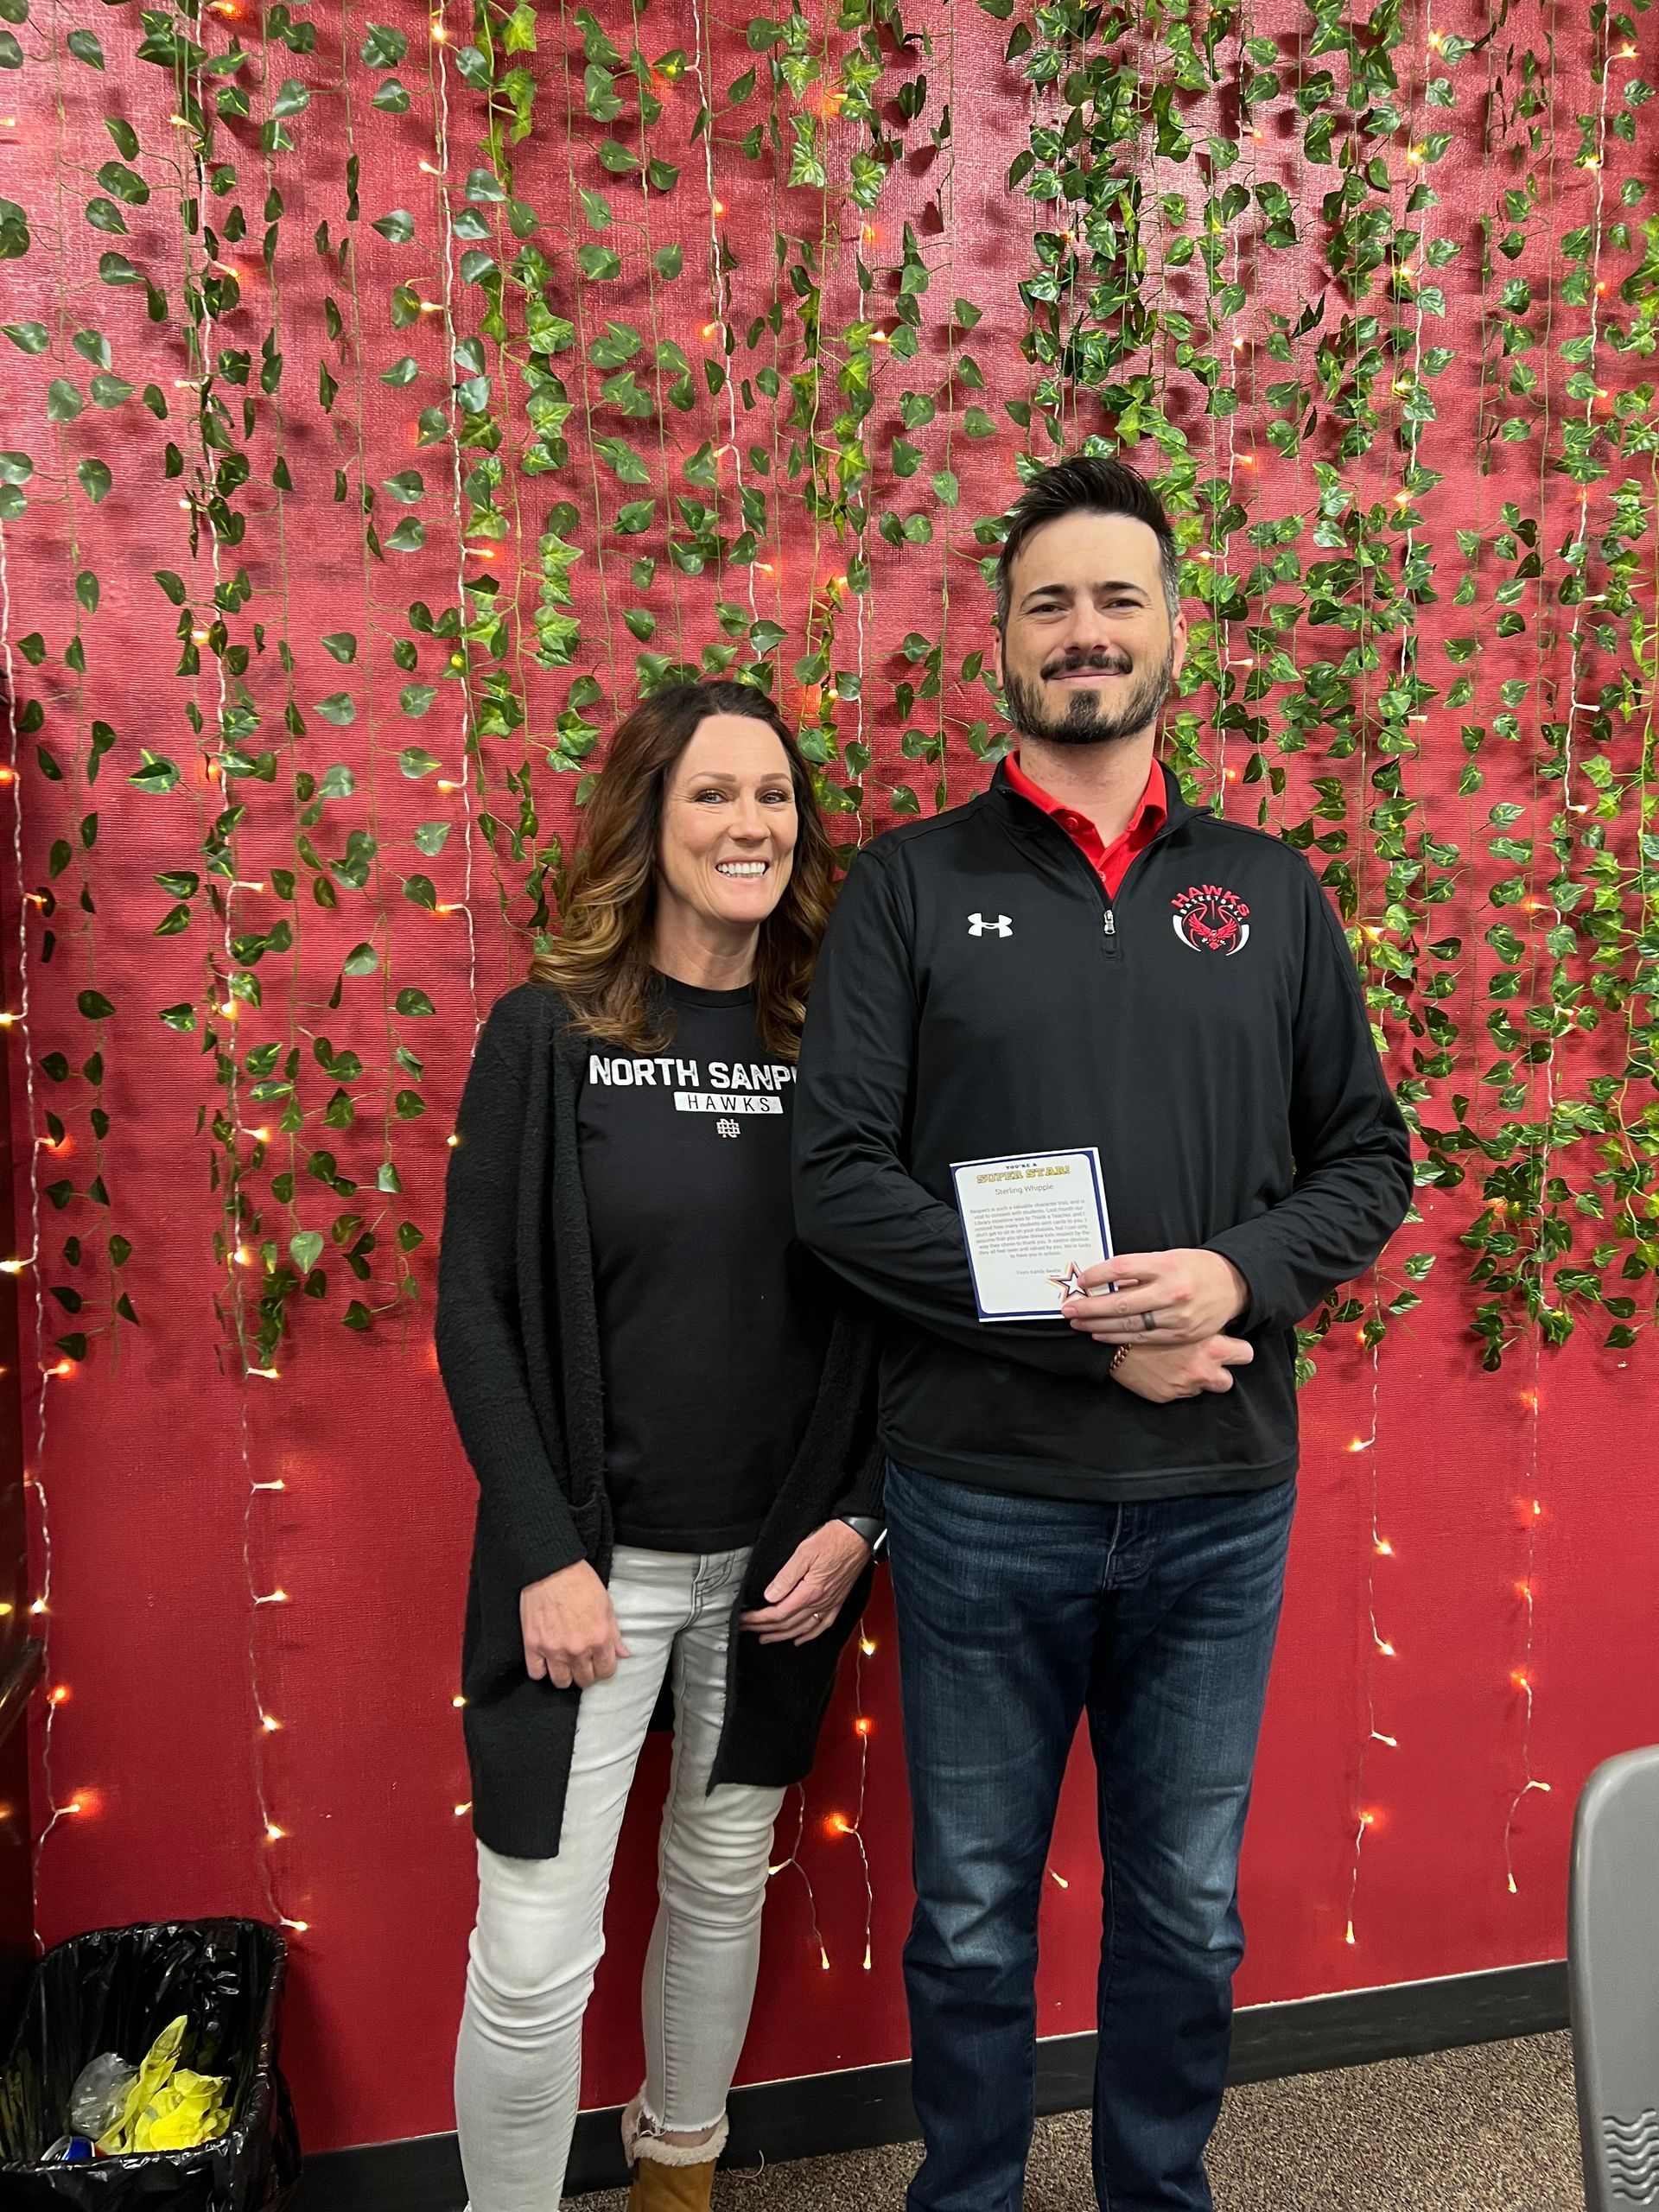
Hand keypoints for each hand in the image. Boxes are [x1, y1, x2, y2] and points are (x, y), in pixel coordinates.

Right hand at [520, 1560, 630, 1689]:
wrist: (551, 1568)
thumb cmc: (580, 1582)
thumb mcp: (606, 1605)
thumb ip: (615, 1634)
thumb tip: (623, 1654)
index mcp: (599, 1638)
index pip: (606, 1671)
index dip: (604, 1669)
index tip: (599, 1663)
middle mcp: (577, 1649)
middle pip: (584, 1679)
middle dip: (586, 1672)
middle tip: (583, 1661)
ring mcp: (553, 1650)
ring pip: (561, 1682)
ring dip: (565, 1675)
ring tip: (565, 1663)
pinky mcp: (533, 1645)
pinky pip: (536, 1673)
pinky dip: (541, 1670)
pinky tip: (546, 1660)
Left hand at [740, 1521, 871, 1646]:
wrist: (859, 1537)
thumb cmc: (834, 1540)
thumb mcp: (804, 1552)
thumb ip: (786, 1577)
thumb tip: (770, 1596)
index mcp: (810, 1591)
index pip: (778, 1613)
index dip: (759, 1619)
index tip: (745, 1618)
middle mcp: (821, 1602)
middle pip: (787, 1624)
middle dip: (764, 1628)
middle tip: (747, 1629)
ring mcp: (830, 1604)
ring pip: (802, 1629)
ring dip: (781, 1636)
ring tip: (765, 1638)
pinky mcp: (837, 1602)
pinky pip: (822, 1626)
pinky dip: (808, 1635)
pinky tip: (799, 1638)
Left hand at [1061, 1248, 1248, 1348]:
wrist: (1232, 1284)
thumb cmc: (1194, 1267)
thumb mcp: (1168, 1257)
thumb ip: (1138, 1269)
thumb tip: (1101, 1279)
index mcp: (1166, 1265)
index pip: (1121, 1268)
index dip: (1097, 1275)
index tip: (1080, 1280)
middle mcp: (1171, 1291)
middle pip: (1121, 1302)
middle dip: (1089, 1307)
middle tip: (1068, 1308)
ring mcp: (1176, 1316)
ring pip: (1128, 1324)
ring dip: (1098, 1325)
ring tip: (1078, 1322)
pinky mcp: (1180, 1334)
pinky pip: (1142, 1337)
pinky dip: (1118, 1336)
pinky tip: (1100, 1334)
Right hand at [1111, 1334, 1253, 1402]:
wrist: (1113, 1342)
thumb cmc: (1148, 1322)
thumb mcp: (1182, 1315)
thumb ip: (1204, 1323)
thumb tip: (1220, 1324)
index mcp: (1211, 1348)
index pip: (1245, 1354)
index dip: (1238, 1350)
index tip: (1231, 1347)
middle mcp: (1202, 1371)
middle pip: (1228, 1381)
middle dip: (1218, 1372)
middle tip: (1205, 1360)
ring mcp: (1184, 1387)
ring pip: (1202, 1388)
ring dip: (1195, 1378)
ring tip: (1179, 1363)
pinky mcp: (1166, 1397)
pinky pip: (1178, 1393)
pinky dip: (1173, 1383)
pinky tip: (1162, 1369)